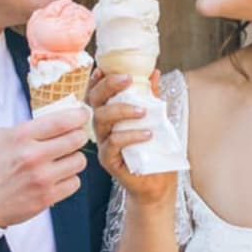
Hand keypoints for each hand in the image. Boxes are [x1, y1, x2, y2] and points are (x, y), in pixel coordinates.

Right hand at [0, 108, 89, 227]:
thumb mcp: (0, 138)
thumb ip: (28, 128)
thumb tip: (57, 121)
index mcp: (21, 137)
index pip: (61, 121)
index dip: (78, 115)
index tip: (82, 114)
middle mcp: (34, 156)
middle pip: (76, 139)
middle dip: (78, 136)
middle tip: (74, 137)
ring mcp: (42, 178)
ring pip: (79, 161)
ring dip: (74, 159)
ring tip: (62, 160)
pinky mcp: (47, 197)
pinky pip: (75, 182)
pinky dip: (69, 179)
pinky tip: (57, 177)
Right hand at [89, 68, 175, 210]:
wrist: (157, 183)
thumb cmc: (153, 151)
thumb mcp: (155, 119)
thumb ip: (151, 97)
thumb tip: (153, 72)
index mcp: (109, 115)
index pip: (97, 93)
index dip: (97, 79)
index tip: (105, 68)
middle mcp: (102, 128)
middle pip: (94, 101)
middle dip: (108, 86)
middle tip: (128, 80)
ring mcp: (103, 144)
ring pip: (100, 120)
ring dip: (121, 110)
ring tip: (143, 110)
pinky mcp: (108, 160)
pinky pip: (113, 143)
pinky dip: (130, 135)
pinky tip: (147, 133)